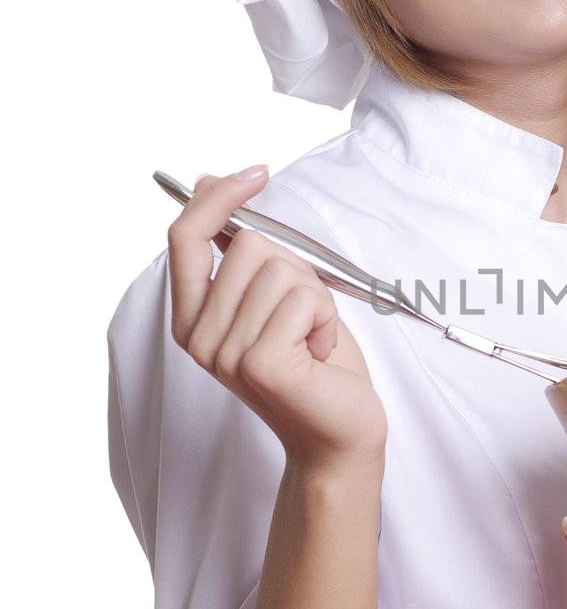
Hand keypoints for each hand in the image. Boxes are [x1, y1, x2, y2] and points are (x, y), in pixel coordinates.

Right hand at [167, 167, 388, 471]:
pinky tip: (319, 353)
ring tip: (312, 339)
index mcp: (194, 317)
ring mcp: (224, 352)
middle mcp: (198, 336)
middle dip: (294, 267)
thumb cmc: (315, 366)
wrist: (340, 434)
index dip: (217, 198)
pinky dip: (326, 317)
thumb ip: (243, 250)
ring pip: (280, 269)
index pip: (184, 237)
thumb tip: (208, 182)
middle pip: (248, 245)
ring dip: (315, 297)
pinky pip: (303, 298)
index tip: (257, 174)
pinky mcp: (259, 363)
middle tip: (305, 317)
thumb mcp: (277, 296)